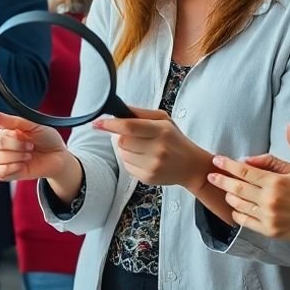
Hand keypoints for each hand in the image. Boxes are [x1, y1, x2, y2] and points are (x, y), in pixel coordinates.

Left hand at [93, 108, 212, 188]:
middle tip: (136, 136)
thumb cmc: (175, 139)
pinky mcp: (148, 178)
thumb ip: (140, 113)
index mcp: (162, 131)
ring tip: (143, 148)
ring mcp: (152, 165)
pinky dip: (130, 160)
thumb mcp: (164, 120)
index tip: (97, 123)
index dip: (110, 124)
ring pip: (122, 153)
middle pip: (122, 141)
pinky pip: (126, 165)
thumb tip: (117, 111)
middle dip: (122, 136)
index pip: (129, 127)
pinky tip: (144, 158)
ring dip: (126, 148)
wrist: (191, 166)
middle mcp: (157, 149)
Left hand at [206, 123, 289, 245]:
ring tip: (224, 190)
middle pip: (237, 188)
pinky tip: (235, 209)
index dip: (228, 165)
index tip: (217, 160)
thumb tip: (288, 126)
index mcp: (277, 182)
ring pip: (240, 205)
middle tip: (210, 175)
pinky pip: (247, 222)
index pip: (244, 171)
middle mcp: (270, 200)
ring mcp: (269, 218)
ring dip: (230, 196)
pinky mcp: (272, 232)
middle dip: (221, 180)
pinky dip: (238, 214)